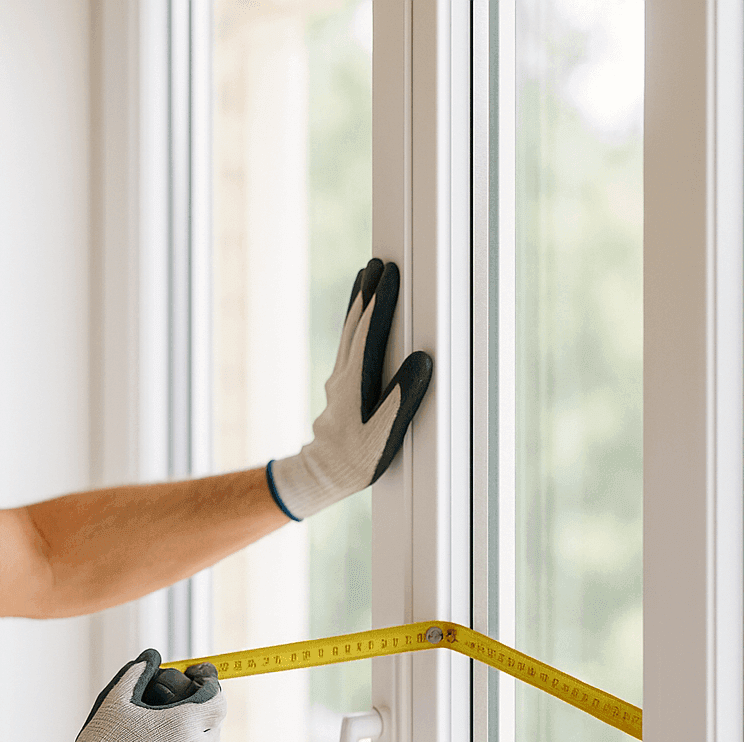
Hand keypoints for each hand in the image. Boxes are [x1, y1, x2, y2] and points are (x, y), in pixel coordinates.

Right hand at [37, 651, 225, 741]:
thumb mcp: (114, 703)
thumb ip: (136, 675)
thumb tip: (149, 659)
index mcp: (183, 725)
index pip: (218, 700)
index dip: (210, 686)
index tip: (197, 679)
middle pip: (213, 726)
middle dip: (200, 713)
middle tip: (175, 707)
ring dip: (188, 741)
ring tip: (157, 738)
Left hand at [267, 258, 433, 520]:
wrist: (322, 476)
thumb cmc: (356, 459)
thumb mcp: (384, 433)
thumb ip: (403, 396)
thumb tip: (422, 360)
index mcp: (355, 383)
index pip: (369, 333)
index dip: (381, 302)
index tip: (390, 274)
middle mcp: (343, 376)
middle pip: (354, 326)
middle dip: (367, 293)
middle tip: (377, 263)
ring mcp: (338, 381)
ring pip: (348, 333)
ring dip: (357, 305)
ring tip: (365, 278)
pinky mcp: (340, 388)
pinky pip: (348, 346)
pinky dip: (354, 325)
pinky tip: (359, 321)